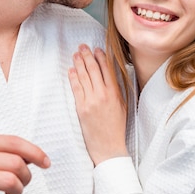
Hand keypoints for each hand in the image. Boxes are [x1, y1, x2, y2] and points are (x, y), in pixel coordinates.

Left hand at [68, 44, 127, 164]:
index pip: (107, 70)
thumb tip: (113, 76)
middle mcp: (103, 95)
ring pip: (84, 76)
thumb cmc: (116, 128)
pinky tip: (71, 70)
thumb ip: (118, 90)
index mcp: (115, 93)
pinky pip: (76, 88)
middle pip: (94, 70)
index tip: (97, 49)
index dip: (101, 57)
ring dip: (79, 63)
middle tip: (83, 47)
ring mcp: (91, 101)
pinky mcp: (81, 108)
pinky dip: (73, 77)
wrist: (109, 147)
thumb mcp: (123, 106)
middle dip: (87, 56)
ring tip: (76, 54)